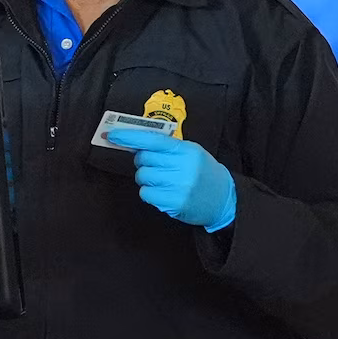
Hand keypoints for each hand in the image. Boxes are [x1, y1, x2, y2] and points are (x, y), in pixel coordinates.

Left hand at [105, 128, 236, 231]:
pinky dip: (149, 192)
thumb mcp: (192, 153)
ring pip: (142, 176)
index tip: (113, 136)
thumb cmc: (203, 173)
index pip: (153, 140)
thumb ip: (167, 147)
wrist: (224, 200)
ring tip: (162, 180)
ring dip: (146, 178)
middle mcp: (183, 166)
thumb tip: (135, 143)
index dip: (130, 137)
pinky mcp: (174, 203)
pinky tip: (162, 192)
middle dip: (142, 161)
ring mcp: (179, 185)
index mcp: (187, 150)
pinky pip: (146, 193)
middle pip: (144, 158)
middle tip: (154, 165)